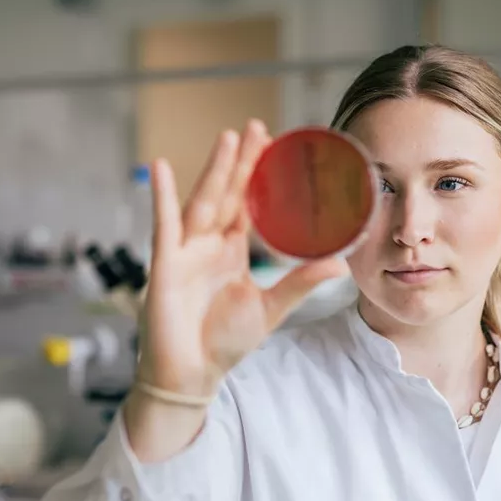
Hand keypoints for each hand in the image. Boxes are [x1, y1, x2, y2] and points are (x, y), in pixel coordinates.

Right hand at [125, 120, 348, 460]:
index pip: (249, 204)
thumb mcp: (270, 308)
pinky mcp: (166, 263)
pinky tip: (162, 168)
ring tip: (229, 137)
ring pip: (204, 200)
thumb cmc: (223, 342)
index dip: (260, 176)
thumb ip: (300, 284)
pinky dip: (161, 195)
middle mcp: (209, 244)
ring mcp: (186, 251)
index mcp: (232, 251)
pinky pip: (163, 223)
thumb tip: (338, 265)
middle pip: (228, 193)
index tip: (275, 145)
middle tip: (257, 127)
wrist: (193, 373)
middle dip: (242, 161)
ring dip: (215, 169)